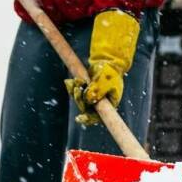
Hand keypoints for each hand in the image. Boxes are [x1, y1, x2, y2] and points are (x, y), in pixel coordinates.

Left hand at [65, 9, 139, 125]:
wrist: (107, 62)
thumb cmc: (109, 72)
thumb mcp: (104, 81)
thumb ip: (97, 91)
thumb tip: (88, 100)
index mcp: (109, 105)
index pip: (99, 117)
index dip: (89, 119)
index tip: (80, 118)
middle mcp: (100, 104)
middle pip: (86, 109)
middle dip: (79, 100)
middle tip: (76, 89)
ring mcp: (93, 99)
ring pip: (80, 101)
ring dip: (75, 92)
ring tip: (76, 81)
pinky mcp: (86, 92)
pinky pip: (77, 94)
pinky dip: (73, 88)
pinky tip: (72, 81)